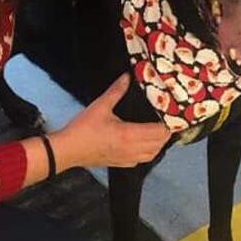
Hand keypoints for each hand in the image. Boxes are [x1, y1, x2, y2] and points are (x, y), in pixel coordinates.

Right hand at [52, 74, 170, 169]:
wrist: (68, 150)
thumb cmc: (83, 128)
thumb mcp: (100, 106)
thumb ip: (116, 91)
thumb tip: (127, 76)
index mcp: (129, 134)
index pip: (158, 132)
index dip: (168, 124)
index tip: (172, 114)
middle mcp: (132, 149)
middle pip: (159, 144)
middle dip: (166, 133)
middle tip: (167, 119)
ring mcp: (127, 159)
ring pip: (152, 154)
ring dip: (159, 144)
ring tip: (158, 131)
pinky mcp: (121, 164)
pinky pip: (142, 160)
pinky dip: (149, 152)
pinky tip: (145, 143)